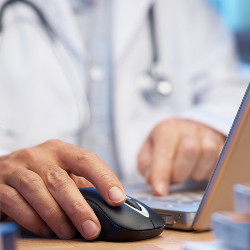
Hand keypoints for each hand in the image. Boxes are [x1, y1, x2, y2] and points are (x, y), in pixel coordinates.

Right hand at [0, 140, 125, 239]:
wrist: (4, 171)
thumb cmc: (40, 173)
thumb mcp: (61, 171)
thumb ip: (80, 184)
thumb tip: (109, 202)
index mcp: (60, 150)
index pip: (86, 160)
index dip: (104, 178)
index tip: (117, 199)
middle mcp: (39, 155)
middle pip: (61, 180)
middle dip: (79, 208)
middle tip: (92, 229)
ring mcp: (17, 168)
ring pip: (38, 191)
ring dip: (56, 216)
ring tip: (68, 232)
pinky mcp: (0, 184)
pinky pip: (16, 203)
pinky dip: (32, 220)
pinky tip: (45, 230)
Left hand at [138, 119, 225, 195]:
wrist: (185, 132)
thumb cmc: (165, 146)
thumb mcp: (148, 153)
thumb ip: (147, 167)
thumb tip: (154, 182)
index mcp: (167, 129)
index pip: (164, 151)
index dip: (161, 173)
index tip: (160, 192)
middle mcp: (188, 128)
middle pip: (190, 150)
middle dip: (180, 173)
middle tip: (174, 179)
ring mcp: (207, 135)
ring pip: (208, 154)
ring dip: (195, 172)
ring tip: (187, 173)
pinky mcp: (221, 145)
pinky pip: (221, 161)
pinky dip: (209, 172)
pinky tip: (199, 171)